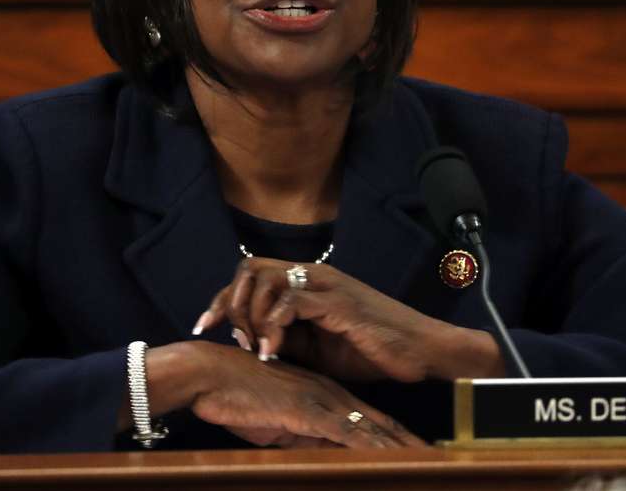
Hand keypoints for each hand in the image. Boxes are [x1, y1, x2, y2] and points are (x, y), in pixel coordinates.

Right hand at [185, 341, 425, 447]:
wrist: (209, 374)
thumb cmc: (235, 396)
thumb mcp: (275, 422)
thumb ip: (301, 434)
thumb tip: (321, 452)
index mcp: (326, 396)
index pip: (372, 422)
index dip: (398, 438)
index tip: (423, 452)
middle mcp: (331, 396)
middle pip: (382, 424)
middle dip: (411, 445)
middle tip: (442, 460)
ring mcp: (323, 402)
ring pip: (374, 429)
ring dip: (403, 448)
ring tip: (431, 462)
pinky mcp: (310, 410)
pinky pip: (350, 434)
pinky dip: (374, 449)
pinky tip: (394, 460)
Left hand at [194, 258, 503, 382]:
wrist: (420, 351)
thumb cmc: (373, 351)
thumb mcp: (319, 348)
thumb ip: (287, 339)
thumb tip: (247, 344)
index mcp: (307, 282)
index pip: (251, 275)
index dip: (224, 300)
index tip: (205, 327)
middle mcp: (312, 274)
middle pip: (249, 270)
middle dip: (230, 304)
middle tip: (228, 337)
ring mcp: (324, 284)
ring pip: (264, 281)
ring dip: (251, 317)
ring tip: (257, 349)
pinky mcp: (335, 301)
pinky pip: (288, 304)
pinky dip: (272, 330)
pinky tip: (272, 355)